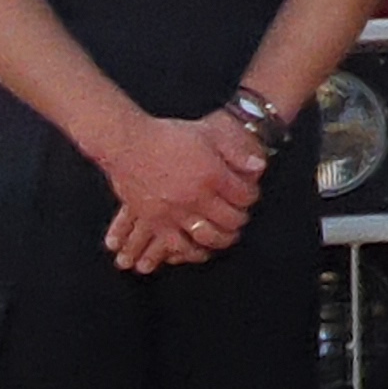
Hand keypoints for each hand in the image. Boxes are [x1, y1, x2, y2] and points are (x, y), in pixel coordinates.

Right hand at [98, 112, 266, 268]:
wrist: (128, 143)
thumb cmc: (167, 136)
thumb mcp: (206, 135)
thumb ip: (235, 152)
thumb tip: (259, 165)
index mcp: (212, 175)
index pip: (244, 196)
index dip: (251, 196)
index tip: (249, 195)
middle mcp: (196, 197)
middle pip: (231, 220)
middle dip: (240, 220)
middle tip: (239, 217)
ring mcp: (175, 213)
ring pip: (208, 237)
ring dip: (221, 240)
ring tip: (225, 236)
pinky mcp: (155, 222)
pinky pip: (177, 246)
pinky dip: (190, 253)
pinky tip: (197, 252)